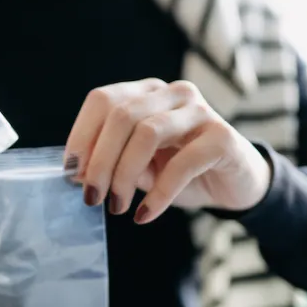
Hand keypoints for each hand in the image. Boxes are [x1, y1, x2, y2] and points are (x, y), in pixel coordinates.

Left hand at [65, 78, 272, 223]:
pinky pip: (182, 164)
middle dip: (99, 160)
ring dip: (124, 174)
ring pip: (147, 132)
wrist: (236, 186)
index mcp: (148, 92)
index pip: (103, 99)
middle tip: (92, 198)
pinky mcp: (222, 136)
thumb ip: (113, 162)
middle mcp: (173, 93)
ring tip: (117, 207)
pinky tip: (146, 214)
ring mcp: (200, 111)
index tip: (70, 172)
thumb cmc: (182, 173)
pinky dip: (159, 194)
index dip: (81, 134)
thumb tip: (77, 172)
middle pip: (122, 115)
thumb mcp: (141, 168)